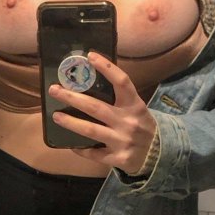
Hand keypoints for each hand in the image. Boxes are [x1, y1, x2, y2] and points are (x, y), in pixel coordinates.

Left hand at [49, 52, 157, 175]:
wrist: (160, 155)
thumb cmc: (142, 127)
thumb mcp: (137, 110)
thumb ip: (120, 99)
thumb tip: (90, 82)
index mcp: (135, 105)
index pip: (122, 82)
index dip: (107, 68)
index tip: (90, 56)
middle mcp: (128, 122)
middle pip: (96, 107)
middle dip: (72, 98)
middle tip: (54, 90)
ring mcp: (123, 141)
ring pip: (91, 130)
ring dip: (71, 122)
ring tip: (55, 116)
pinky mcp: (118, 158)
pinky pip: (94, 154)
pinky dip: (81, 149)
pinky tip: (70, 144)